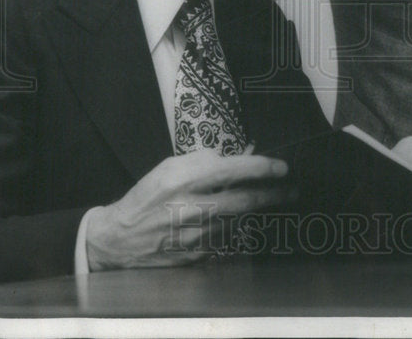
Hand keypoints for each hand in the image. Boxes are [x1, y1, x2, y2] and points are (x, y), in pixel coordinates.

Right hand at [86, 150, 290, 269]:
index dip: (262, 167)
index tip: (282, 167)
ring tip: (264, 202)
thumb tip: (238, 156)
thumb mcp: (170, 166)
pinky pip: (226, 239)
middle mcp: (192, 208)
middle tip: (292, 189)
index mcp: (184, 180)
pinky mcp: (196, 256)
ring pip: (239, 220)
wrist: (119, 239)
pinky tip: (235, 223)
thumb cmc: (146, 197)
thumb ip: (204, 160)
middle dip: (275, 194)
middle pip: (245, 200)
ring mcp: (195, 236)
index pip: (234, 170)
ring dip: (254, 212)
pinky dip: (234, 229)